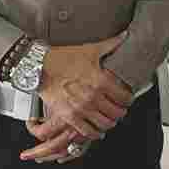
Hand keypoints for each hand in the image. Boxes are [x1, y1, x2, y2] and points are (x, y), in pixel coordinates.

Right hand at [20, 34, 128, 162]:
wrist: (40, 67)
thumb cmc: (63, 58)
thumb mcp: (90, 50)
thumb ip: (110, 45)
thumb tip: (124, 36)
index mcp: (101, 80)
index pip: (124, 97)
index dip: (128, 99)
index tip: (127, 99)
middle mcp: (93, 96)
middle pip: (117, 113)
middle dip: (120, 112)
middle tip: (119, 110)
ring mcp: (81, 108)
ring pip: (105, 124)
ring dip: (109, 123)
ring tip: (109, 119)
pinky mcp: (69, 116)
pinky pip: (87, 131)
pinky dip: (94, 133)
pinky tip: (96, 129)